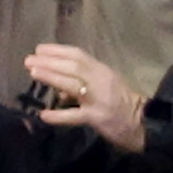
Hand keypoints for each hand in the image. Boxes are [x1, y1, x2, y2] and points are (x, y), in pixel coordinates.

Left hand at [25, 43, 145, 150]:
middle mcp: (101, 80)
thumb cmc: (123, 104)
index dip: (57, 50)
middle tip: (29, 60)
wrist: (143, 123)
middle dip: (50, 61)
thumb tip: (58, 88)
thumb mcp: (104, 87)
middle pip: (73, 66)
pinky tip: (44, 115)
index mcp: (102, 71)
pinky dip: (59, 116)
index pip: (78, 55)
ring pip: (73, 84)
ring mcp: (99, 99)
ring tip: (33, 73)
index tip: (39, 49)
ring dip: (52, 77)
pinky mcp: (98, 118)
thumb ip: (82, 84)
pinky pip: (75, 116)